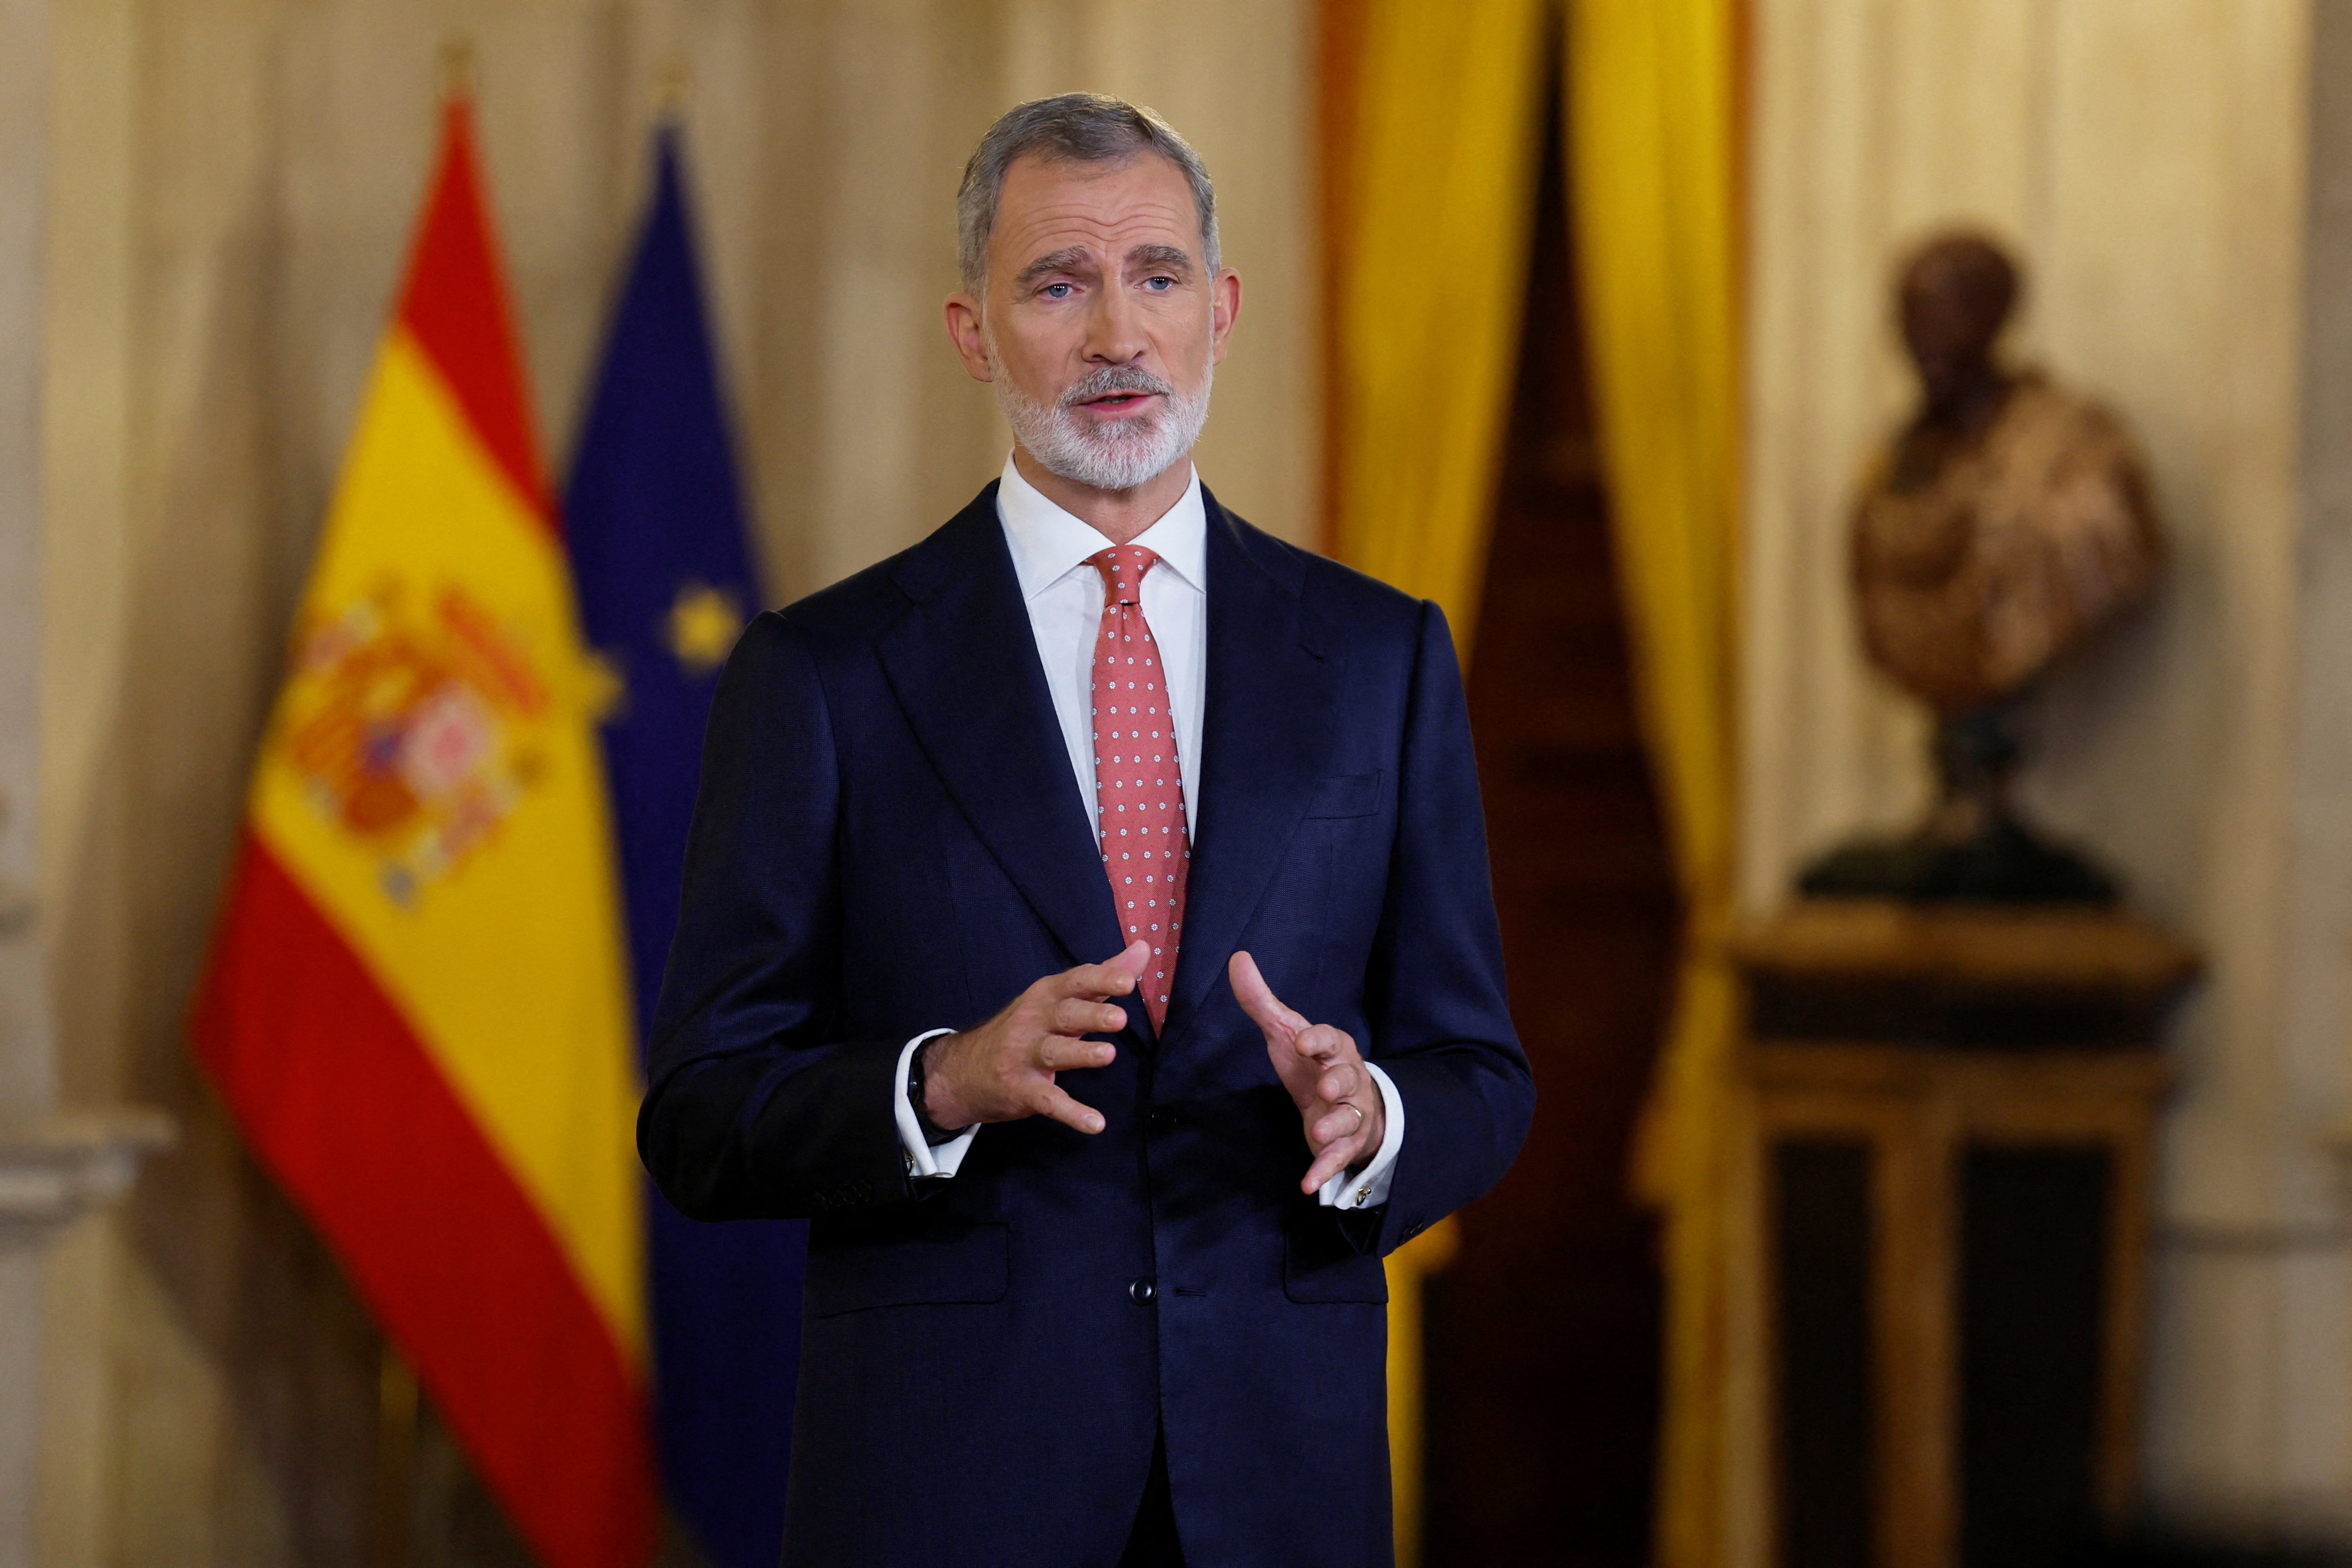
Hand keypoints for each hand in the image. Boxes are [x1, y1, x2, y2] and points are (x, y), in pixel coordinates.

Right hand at [923, 941, 1147, 1134]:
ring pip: (1055, 1053)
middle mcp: (1034, 1021)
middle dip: (1092, 1015)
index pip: (1075, 982)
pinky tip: (1095, 1123)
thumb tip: (1143, 948)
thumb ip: (1102, 977)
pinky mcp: (1021, 1089)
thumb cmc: (1026, 1028)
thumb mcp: (1058, 998)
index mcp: (1046, 995)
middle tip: (1120, 1018)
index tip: (1128, 980)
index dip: (1101, 979)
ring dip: (1081, 1054)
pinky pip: (1048, 1101)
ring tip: (1108, 1055)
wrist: (963, 1070)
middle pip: (1065, 1014)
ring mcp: (1024, 1056)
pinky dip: (1071, 1113)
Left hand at [1228, 951, 1385, 1193]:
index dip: (1318, 1040)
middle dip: (1338, 1081)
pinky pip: (1339, 1157)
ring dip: (1335, 1125)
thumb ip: (1261, 1001)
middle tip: (1324, 1086)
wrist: (1344, 1103)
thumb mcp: (1286, 1032)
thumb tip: (1237, 957)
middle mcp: (1348, 1078)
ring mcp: (1350, 1113)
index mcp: (1333, 1048)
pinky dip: (1324, 1170)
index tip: (1303, 1041)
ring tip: (1320, 1131)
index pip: (1329, 1038)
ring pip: (1349, 1118)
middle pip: (1347, 1077)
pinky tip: (1308, 1185)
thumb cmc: (1312, 1063)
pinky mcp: (1346, 1143)